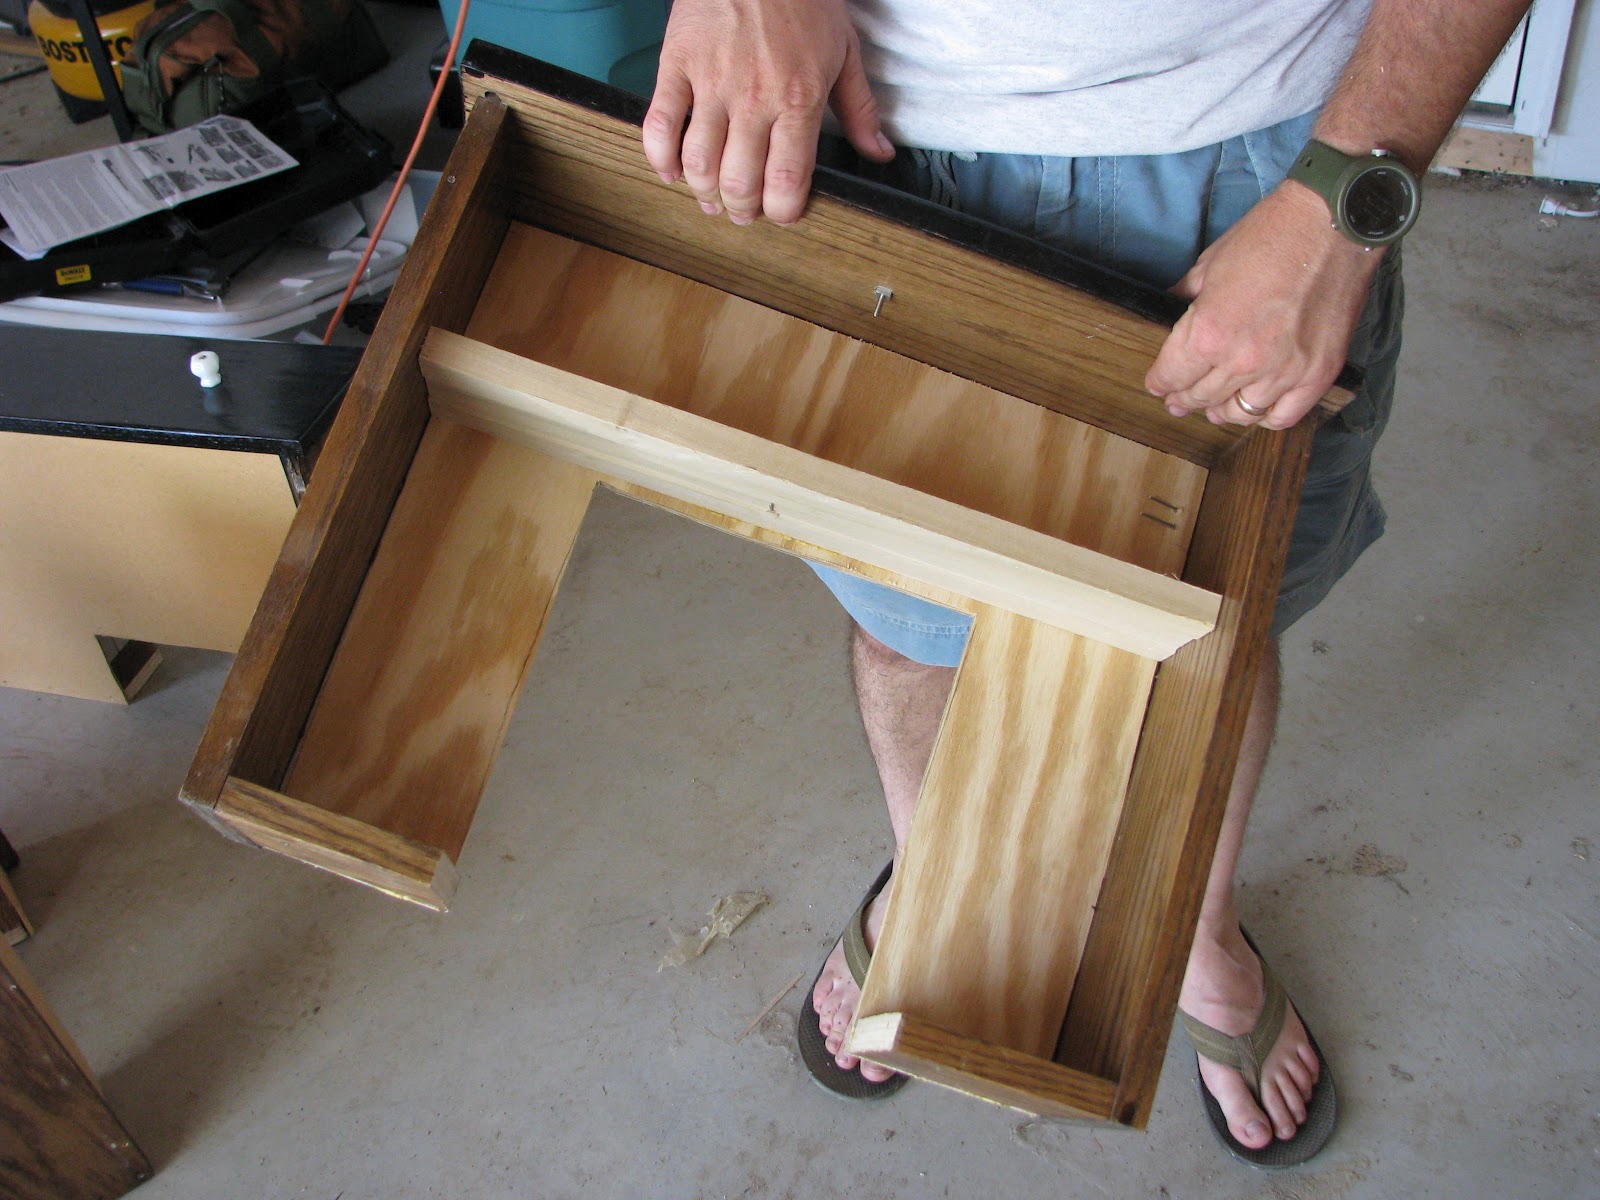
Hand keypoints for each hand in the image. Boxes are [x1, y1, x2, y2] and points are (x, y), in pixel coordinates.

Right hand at [642, 0, 894, 226]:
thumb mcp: (845, 51)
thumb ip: (860, 110)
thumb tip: (879, 154)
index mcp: (799, 99)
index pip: (786, 182)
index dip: (782, 212)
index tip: (782, 213)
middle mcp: (754, 98)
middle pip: (739, 182)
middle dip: (742, 210)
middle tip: (744, 212)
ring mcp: (711, 82)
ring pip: (698, 163)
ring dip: (703, 192)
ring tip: (711, 196)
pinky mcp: (677, 64)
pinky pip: (660, 124)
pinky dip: (660, 158)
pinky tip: (672, 170)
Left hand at [1144, 183, 1384, 429]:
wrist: (1334, 223)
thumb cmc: (1271, 235)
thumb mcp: (1210, 264)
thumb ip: (1185, 299)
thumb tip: (1169, 312)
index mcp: (1209, 333)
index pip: (1170, 377)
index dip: (1160, 382)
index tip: (1158, 385)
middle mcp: (1243, 361)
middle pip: (1201, 398)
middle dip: (1184, 398)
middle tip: (1179, 400)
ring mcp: (1284, 372)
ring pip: (1239, 413)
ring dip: (1222, 410)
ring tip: (1216, 407)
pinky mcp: (1318, 374)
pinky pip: (1283, 416)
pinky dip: (1265, 416)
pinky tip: (1257, 406)